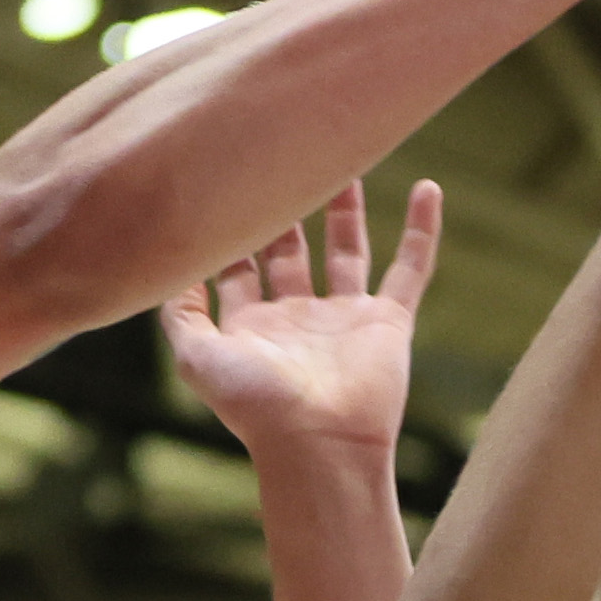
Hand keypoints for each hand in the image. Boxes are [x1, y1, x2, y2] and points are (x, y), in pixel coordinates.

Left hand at [164, 180, 440, 457]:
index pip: (239, 266)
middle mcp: (299, 319)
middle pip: (290, 250)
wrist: (321, 445)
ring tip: (345, 159)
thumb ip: (179, 311)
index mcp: (254, 327)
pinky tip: (430, 189)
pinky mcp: (389, 324)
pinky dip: (423, 231)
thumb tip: (170, 263)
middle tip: (277, 155)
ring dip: (346, 210)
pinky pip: (411, 269)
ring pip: (347, 251)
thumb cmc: (256, 407)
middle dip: (283, 208)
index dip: (230, 227)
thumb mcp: (196, 357)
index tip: (223, 177)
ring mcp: (346, 320)